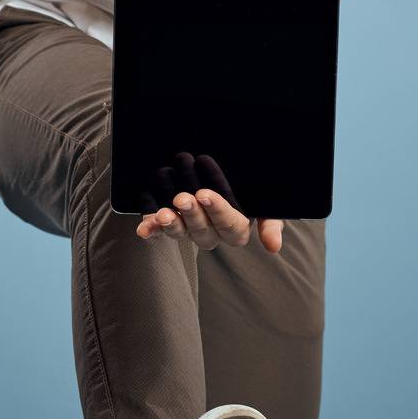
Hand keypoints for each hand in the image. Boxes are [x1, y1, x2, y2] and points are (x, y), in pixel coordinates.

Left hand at [135, 188, 286, 253]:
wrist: (226, 172)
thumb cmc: (249, 190)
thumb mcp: (266, 203)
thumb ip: (271, 222)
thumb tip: (273, 247)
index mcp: (236, 228)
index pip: (230, 226)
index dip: (217, 211)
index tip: (205, 194)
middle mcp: (212, 232)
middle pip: (203, 231)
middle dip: (192, 215)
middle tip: (183, 197)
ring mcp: (189, 229)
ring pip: (181, 233)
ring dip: (171, 225)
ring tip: (164, 214)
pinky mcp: (170, 223)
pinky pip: (160, 230)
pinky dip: (151, 228)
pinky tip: (144, 228)